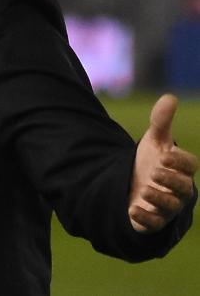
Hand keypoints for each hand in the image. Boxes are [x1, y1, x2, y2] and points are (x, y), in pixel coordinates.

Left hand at [128, 94, 197, 232]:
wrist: (134, 184)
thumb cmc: (151, 162)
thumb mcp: (154, 141)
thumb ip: (161, 122)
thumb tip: (170, 97)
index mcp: (182, 170)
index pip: (190, 166)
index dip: (180, 161)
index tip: (165, 155)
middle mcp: (178, 190)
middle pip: (184, 188)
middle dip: (171, 180)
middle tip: (154, 171)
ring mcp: (166, 207)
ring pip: (171, 207)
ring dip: (160, 199)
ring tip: (145, 189)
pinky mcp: (152, 221)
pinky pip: (154, 224)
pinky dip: (145, 218)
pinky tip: (132, 209)